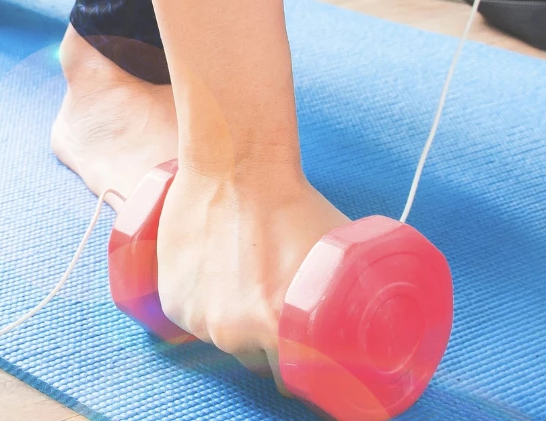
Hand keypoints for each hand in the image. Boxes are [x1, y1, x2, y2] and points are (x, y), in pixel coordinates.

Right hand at [155, 161, 347, 381]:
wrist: (236, 166)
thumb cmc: (291, 204)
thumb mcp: (336, 258)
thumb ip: (342, 302)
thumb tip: (372, 326)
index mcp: (278, 328)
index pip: (292, 378)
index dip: (302, 370)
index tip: (306, 357)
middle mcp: (234, 332)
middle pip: (257, 360)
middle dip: (269, 343)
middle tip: (276, 307)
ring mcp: (199, 319)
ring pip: (223, 340)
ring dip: (235, 324)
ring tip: (246, 285)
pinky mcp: (174, 301)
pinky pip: (193, 322)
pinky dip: (204, 311)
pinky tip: (218, 282)